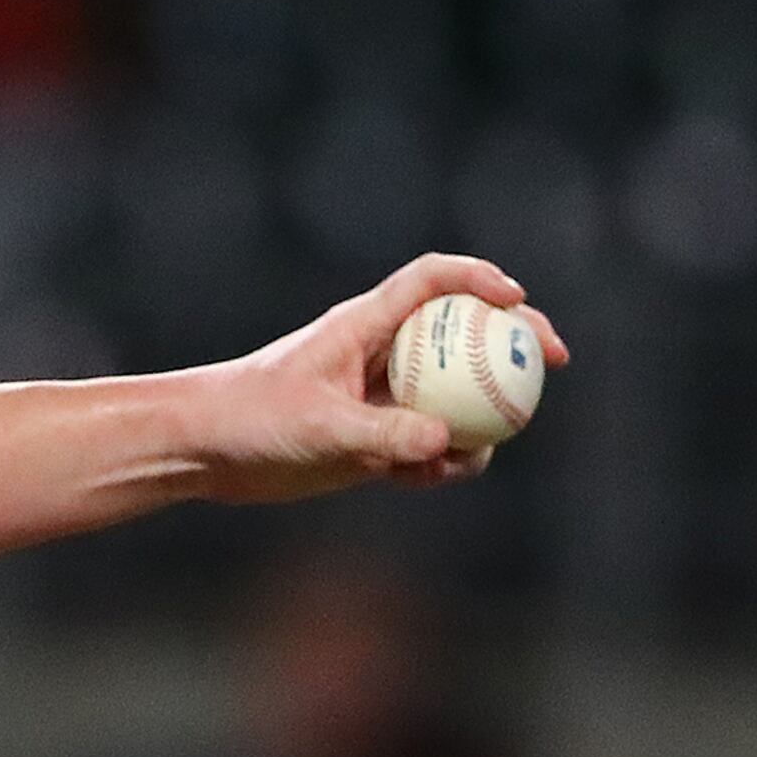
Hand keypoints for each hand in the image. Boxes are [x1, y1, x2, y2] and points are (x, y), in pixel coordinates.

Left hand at [182, 251, 569, 505]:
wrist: (203, 451)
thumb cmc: (248, 418)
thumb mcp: (319, 426)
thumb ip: (383, 433)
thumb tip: (446, 441)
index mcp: (363, 325)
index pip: (432, 281)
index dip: (480, 279)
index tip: (517, 302)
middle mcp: (379, 354)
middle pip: (464, 334)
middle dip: (515, 342)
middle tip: (554, 361)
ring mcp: (379, 397)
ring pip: (453, 397)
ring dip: (479, 419)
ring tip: (472, 452)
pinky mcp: (372, 438)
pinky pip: (427, 444)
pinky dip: (439, 459)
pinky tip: (428, 476)